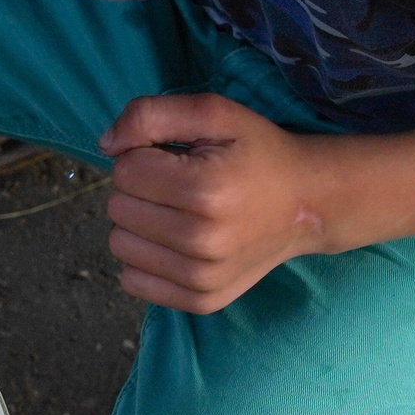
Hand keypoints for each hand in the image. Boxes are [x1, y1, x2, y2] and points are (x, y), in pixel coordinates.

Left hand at [97, 93, 330, 313]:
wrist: (308, 203)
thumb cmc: (258, 153)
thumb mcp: (213, 113)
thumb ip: (150, 115)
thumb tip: (105, 145)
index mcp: (204, 190)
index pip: (124, 171)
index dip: (143, 156)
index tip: (176, 158)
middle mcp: (202, 241)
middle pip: (118, 208)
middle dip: (140, 188)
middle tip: (179, 183)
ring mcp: (202, 277)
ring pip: (119, 245)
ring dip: (139, 224)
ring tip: (178, 211)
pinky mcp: (200, 301)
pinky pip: (132, 281)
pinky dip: (145, 259)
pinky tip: (175, 242)